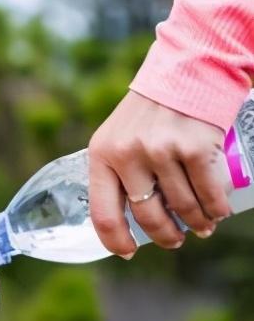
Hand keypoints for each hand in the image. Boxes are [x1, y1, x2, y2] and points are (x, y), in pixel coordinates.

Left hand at [87, 91, 230, 257]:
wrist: (185, 68)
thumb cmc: (150, 109)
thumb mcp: (117, 135)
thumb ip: (117, 169)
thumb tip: (129, 215)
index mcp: (101, 155)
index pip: (103, 213)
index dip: (115, 240)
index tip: (129, 252)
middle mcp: (127, 155)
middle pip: (147, 216)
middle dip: (166, 235)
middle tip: (175, 239)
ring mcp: (161, 152)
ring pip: (183, 207)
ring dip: (197, 223)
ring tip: (203, 225)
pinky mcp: (194, 148)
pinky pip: (209, 193)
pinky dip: (217, 209)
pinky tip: (218, 212)